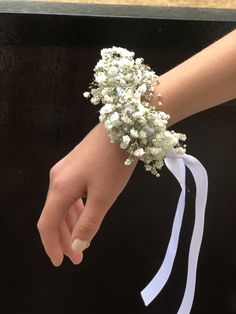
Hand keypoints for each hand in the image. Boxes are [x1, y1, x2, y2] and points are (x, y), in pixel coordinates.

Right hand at [37, 122, 137, 265]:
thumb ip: (89, 222)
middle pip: (54, 215)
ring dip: (70, 225)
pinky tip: (83, 215)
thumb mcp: (104, 196)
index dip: (51, 245)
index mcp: (60, 188)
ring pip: (63, 205)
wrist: (122, 127)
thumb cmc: (113, 163)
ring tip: (81, 241)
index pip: (47, 224)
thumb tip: (77, 245)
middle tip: (76, 257)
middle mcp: (57, 179)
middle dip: (64, 238)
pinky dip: (76, 209)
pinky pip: (71, 194)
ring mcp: (65, 170)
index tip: (61, 262)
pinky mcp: (76, 165)